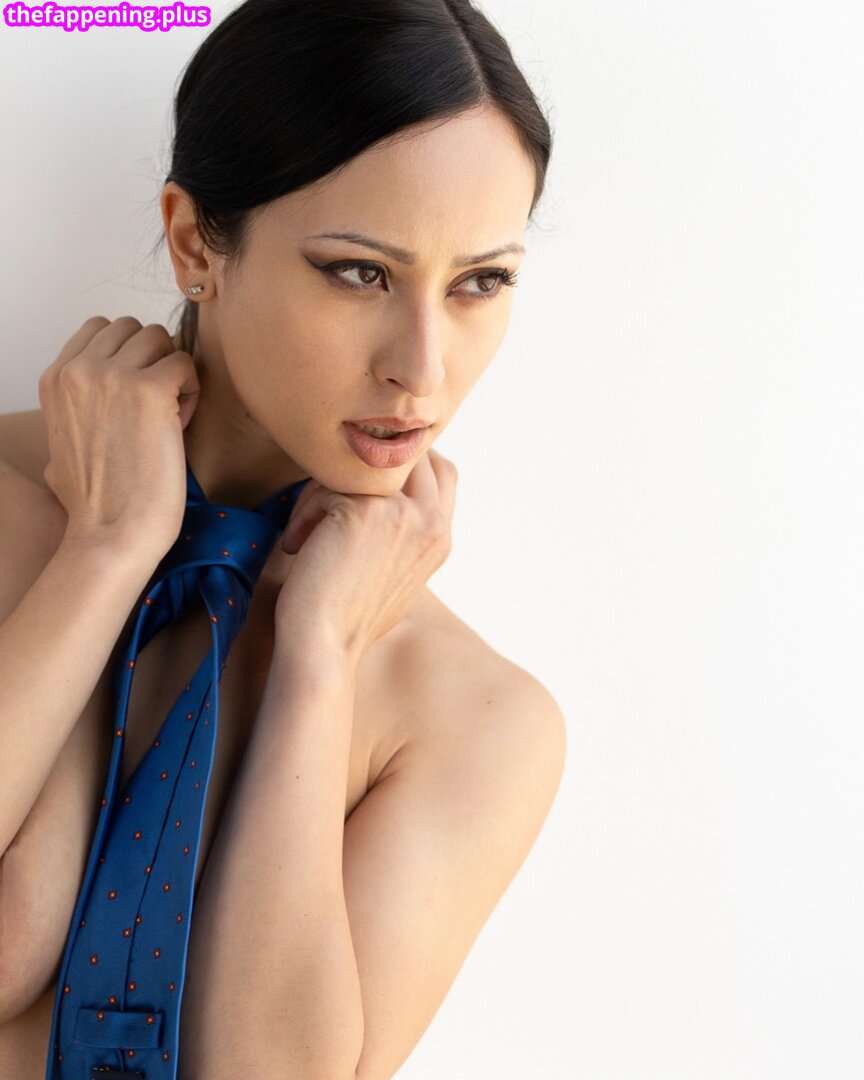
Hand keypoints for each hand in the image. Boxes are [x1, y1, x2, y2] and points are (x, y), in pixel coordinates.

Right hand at [37, 315, 200, 558]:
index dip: (129, 357)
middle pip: (134, 327)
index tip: (134, 398)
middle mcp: (78, 369)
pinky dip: (192, 390)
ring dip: (173, 373)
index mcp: (55, 378)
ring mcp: (112, 375)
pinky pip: (186, 363)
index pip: (101, 328)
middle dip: (153, 360)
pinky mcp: (149, 390)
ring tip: (170, 416)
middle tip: (158, 407)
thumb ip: (72, 410)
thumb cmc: (95, 502)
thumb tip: (90, 404)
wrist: (112, 533)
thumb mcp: (60, 445)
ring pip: (161, 338)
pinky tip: (180, 425)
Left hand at [272, 449, 457, 665]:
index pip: (442, 471)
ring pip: (360, 467)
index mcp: (440, 538)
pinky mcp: (364, 509)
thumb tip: (388, 496)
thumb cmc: (348, 616)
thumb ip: (405, 532)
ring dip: (324, 492)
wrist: (323, 644)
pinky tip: (296, 544)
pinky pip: (326, 486)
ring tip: (307, 530)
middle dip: (366, 466)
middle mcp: (430, 522)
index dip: (404, 464)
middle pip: (410, 455)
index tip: (362, 483)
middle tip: (330, 495)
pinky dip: (304, 512)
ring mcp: (401, 513)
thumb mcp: (396, 572)